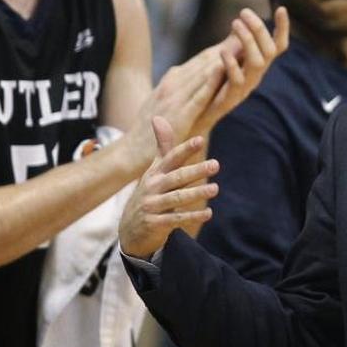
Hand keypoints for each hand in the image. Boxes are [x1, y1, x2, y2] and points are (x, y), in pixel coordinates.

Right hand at [119, 117, 220, 258]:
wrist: (130, 228)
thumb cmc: (150, 193)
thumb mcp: (155, 170)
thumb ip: (163, 147)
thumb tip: (158, 117)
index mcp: (155, 173)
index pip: (171, 158)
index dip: (185, 149)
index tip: (200, 140)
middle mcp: (152, 187)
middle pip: (176, 177)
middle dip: (196, 170)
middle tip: (216, 164)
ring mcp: (152, 205)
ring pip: (177, 198)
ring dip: (196, 193)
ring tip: (215, 188)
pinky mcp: (155, 223)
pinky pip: (176, 218)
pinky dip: (192, 216)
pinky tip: (208, 213)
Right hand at [126, 7, 288, 168]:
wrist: (130, 153)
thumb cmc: (146, 131)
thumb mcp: (160, 103)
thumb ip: (174, 89)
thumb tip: (181, 73)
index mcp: (171, 82)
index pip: (199, 62)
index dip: (220, 48)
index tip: (238, 36)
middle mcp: (173, 85)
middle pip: (204, 62)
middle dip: (226, 47)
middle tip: (248, 32)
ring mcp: (175, 98)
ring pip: (203, 73)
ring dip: (223, 58)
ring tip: (241, 43)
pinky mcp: (179, 114)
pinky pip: (199, 95)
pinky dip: (211, 81)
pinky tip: (223, 69)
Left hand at [189, 6, 289, 137]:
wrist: (197, 117)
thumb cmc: (211, 86)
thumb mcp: (224, 60)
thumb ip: (234, 44)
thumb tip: (241, 22)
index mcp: (256, 65)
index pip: (278, 46)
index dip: (282, 29)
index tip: (281, 8)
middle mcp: (256, 76)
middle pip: (269, 50)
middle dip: (259, 29)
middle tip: (243, 12)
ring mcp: (246, 87)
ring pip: (258, 62)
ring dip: (248, 41)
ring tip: (235, 23)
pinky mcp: (231, 97)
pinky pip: (237, 80)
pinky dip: (232, 64)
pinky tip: (223, 51)